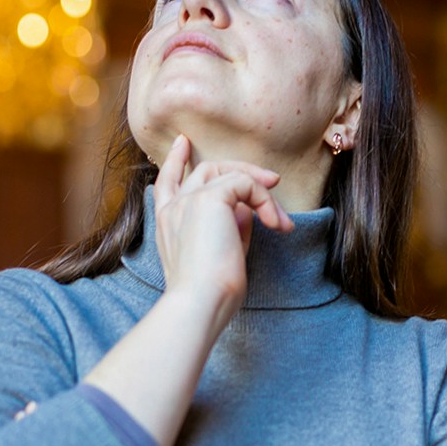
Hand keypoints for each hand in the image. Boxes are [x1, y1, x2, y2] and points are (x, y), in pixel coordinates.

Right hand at [152, 134, 291, 329]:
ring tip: (280, 219)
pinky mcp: (209, 199)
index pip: (166, 183)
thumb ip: (230, 229)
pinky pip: (245, 183)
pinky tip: (275, 225)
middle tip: (272, 181)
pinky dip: (265, 201)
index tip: (182, 142)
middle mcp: (173, 208)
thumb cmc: (210, 294)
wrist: (199, 303)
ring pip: (227, 172)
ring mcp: (189, 200)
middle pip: (205, 169)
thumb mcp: (220, 256)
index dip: (174, 161)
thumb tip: (247, 210)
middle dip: (241, 170)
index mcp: (167, 224)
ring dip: (260, 189)